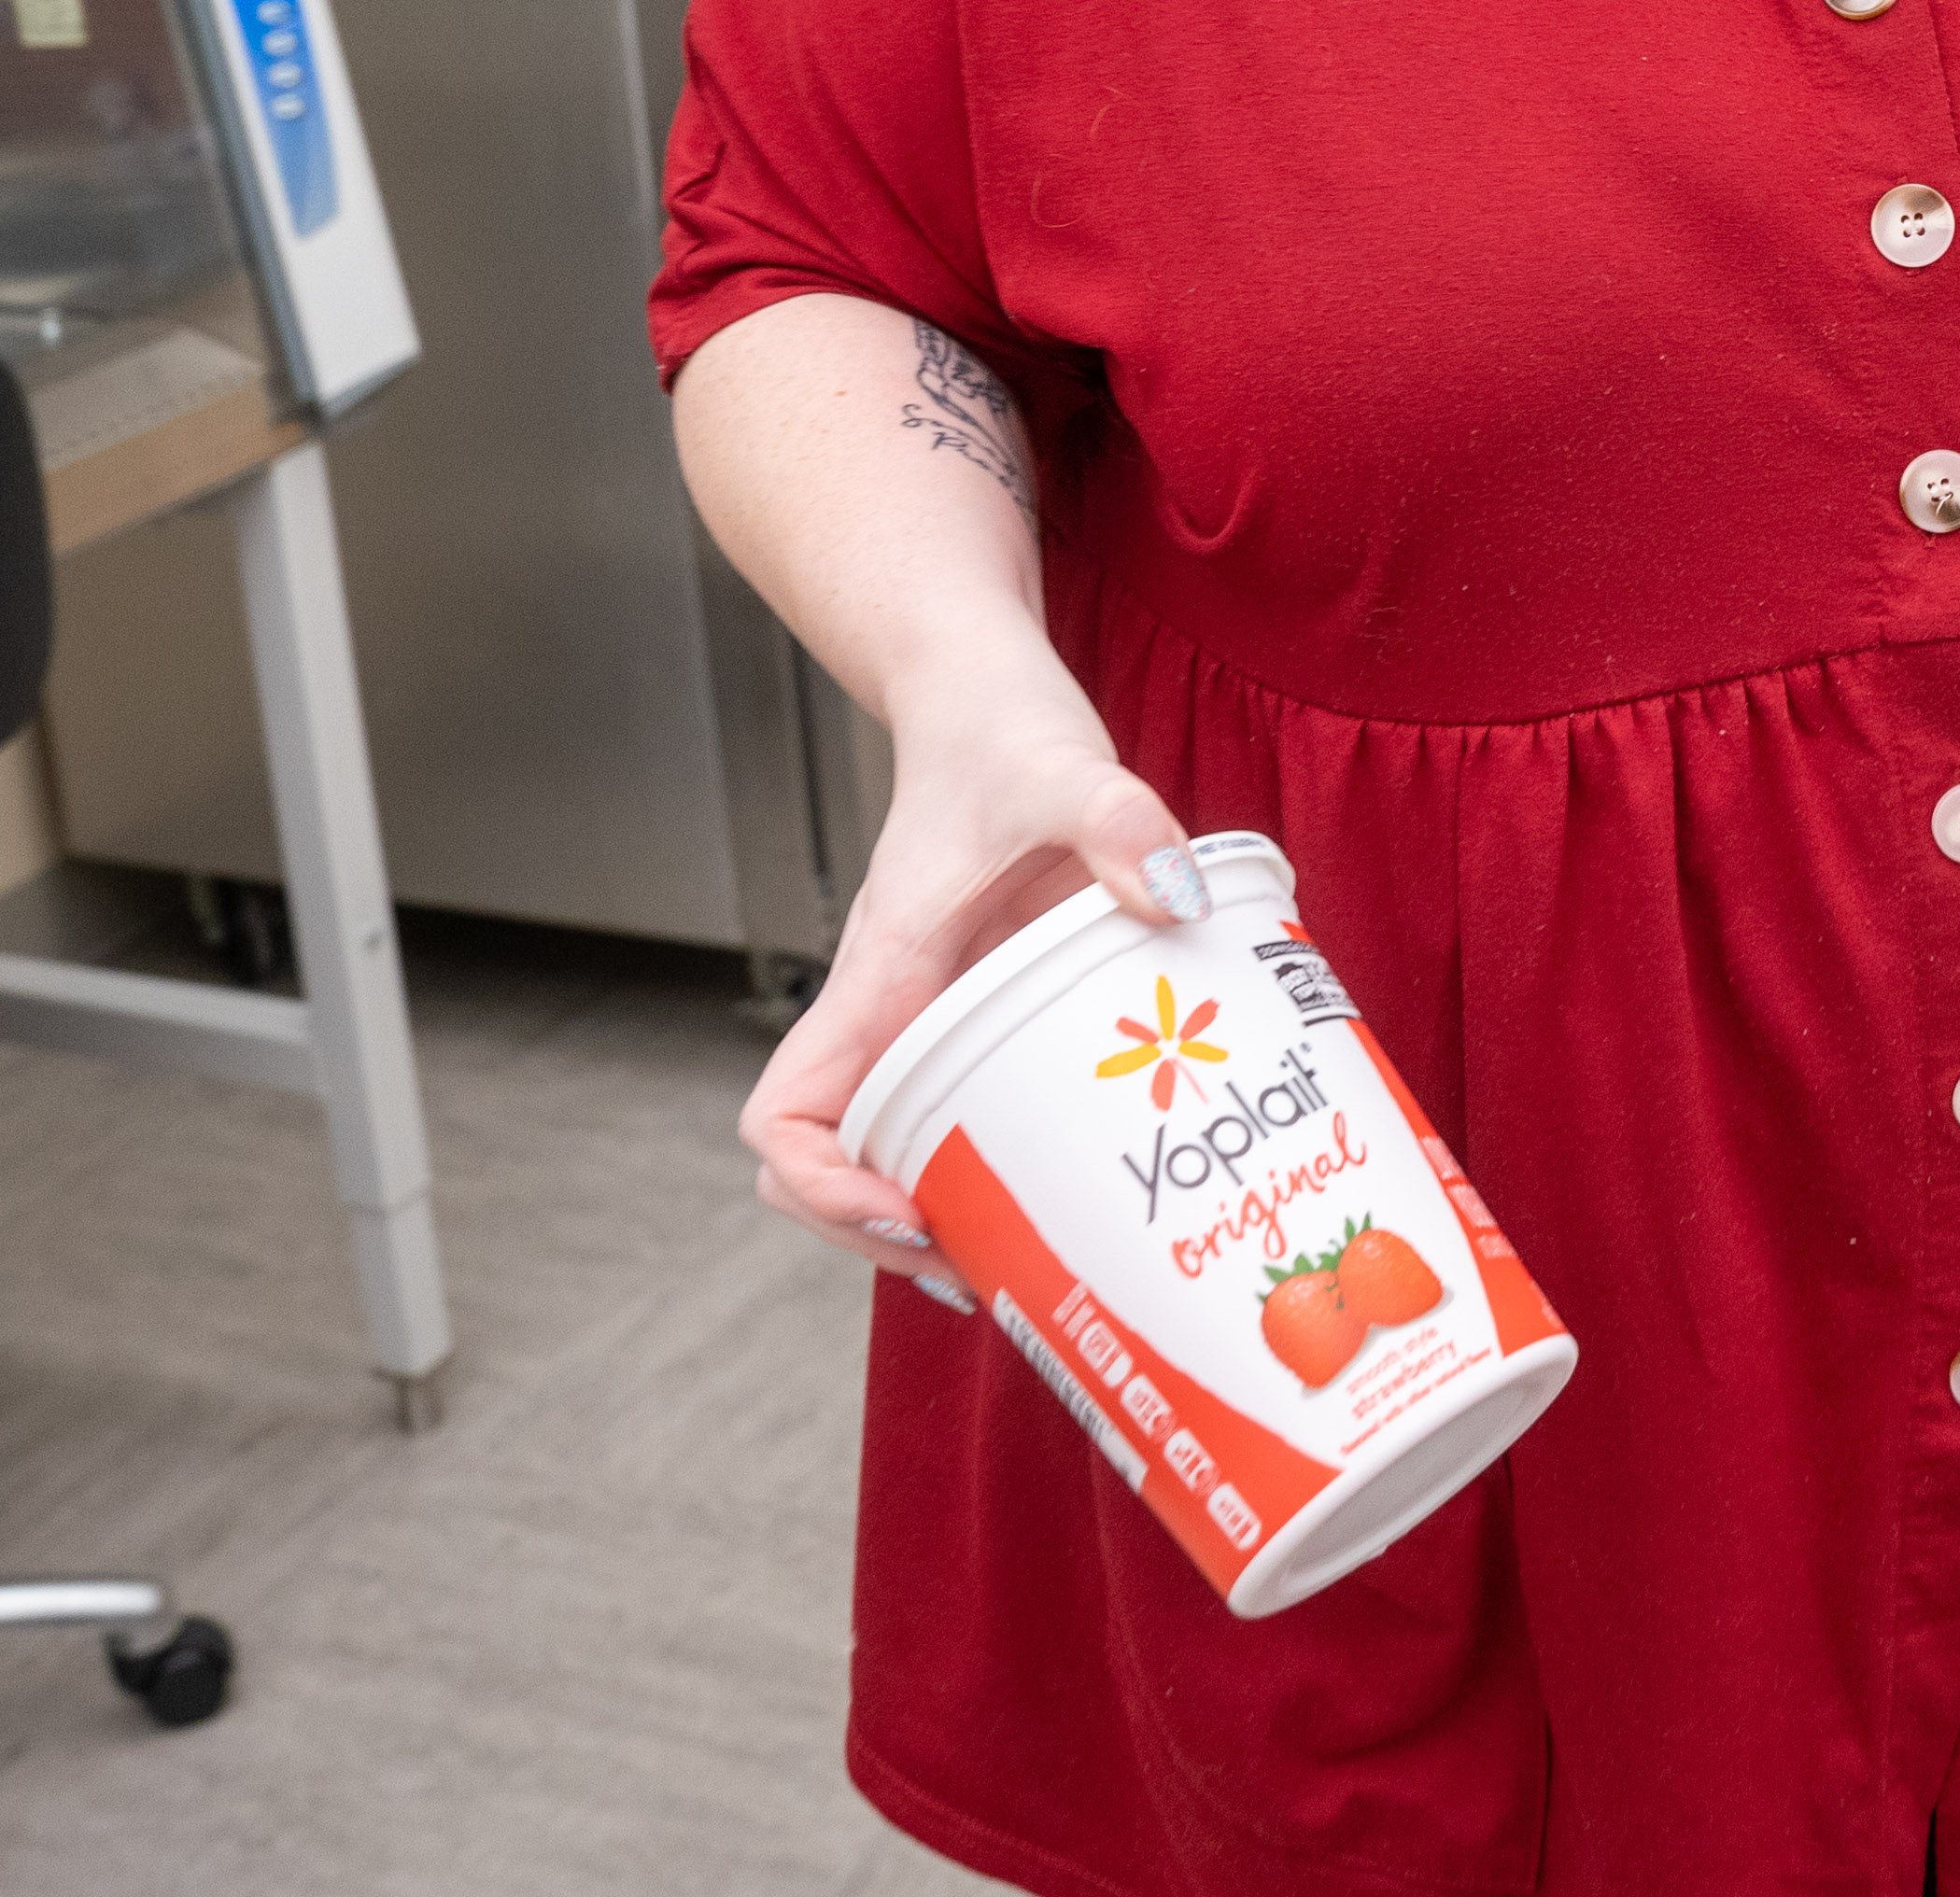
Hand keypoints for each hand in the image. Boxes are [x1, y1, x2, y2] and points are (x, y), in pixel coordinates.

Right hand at [738, 700, 1195, 1278]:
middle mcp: (888, 1013)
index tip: (908, 1208)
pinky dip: (999, 1160)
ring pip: (894, 1150)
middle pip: (832, 1168)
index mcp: (878, 978)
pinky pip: (962, 1107)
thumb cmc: (995, 730)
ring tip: (1036, 1256)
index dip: (823, 1189)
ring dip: (945, 1211)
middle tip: (996, 1266)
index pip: (785, 1118)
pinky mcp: (980, 1008)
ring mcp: (929, 1017)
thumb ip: (1117, 820)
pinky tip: (1083, 1181)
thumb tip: (1174, 893)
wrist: (982, 693)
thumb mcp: (1064, 768)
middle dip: (891, 1236)